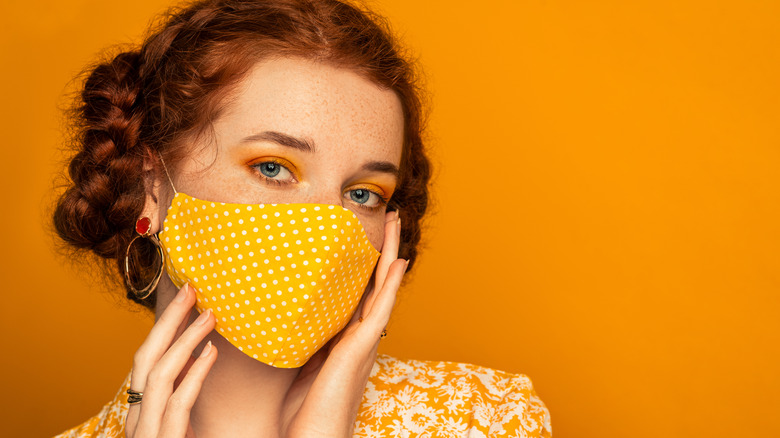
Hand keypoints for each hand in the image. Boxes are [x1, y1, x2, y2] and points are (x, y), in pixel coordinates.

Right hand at [125, 284, 217, 436]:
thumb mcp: (182, 423)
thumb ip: (185, 392)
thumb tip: (203, 353)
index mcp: (140, 412)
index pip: (148, 360)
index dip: (164, 327)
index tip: (184, 298)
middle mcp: (138, 419)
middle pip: (147, 358)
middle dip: (167, 320)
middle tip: (191, 289)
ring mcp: (148, 433)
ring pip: (159, 375)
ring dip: (185, 339)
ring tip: (210, 315)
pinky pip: (178, 404)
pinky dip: (195, 374)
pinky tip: (212, 352)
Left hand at [281, 210, 407, 436]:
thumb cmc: (304, 411)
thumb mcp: (299, 364)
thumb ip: (300, 339)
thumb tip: (282, 315)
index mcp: (347, 339)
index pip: (361, 293)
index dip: (368, 265)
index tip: (369, 238)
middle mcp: (362, 337)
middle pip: (378, 284)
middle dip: (384, 250)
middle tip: (390, 218)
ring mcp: (365, 342)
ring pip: (384, 289)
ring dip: (391, 256)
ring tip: (396, 225)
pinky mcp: (362, 349)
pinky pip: (381, 310)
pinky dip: (391, 285)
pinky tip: (398, 263)